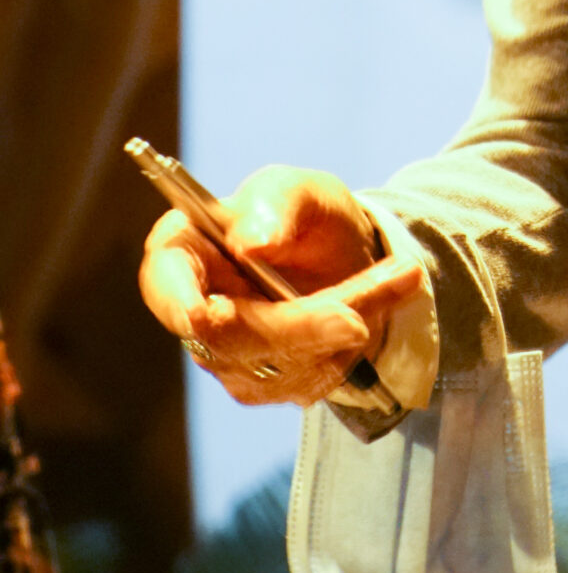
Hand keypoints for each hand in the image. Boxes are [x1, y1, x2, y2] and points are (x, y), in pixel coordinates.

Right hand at [138, 164, 423, 407]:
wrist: (345, 255)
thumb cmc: (304, 214)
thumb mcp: (299, 190)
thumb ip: (276, 205)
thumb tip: (252, 243)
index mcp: (185, 253)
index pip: (163, 282)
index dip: (178, 300)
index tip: (210, 313)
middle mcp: (197, 311)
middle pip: (233, 336)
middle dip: (305, 321)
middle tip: (367, 301)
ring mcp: (229, 356)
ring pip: (282, 361)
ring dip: (348, 321)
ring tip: (398, 275)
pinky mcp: (268, 382)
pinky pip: (312, 375)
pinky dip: (357, 341)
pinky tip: (382, 300)